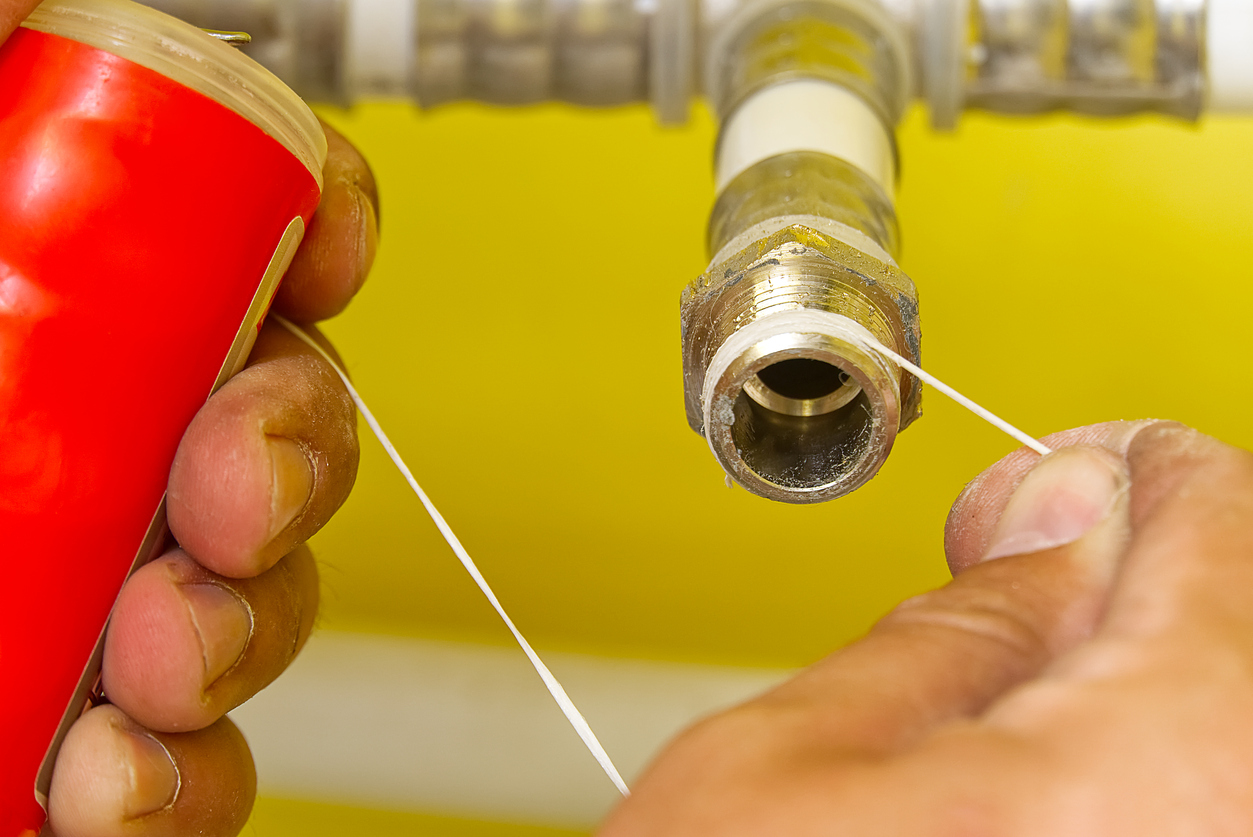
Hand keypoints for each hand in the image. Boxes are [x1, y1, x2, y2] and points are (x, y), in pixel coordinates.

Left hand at [0, 4, 381, 831]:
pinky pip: (183, 756)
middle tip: (225, 501)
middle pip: (275, 403)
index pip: (227, 214)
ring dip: (243, 630)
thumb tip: (21, 8)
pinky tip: (118, 786)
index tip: (319, 258)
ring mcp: (65, 573)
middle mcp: (63, 414)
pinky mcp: (45, 722)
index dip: (314, 219)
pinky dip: (182, 784)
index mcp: (23, 274)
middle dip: (293, 454)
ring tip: (155, 670)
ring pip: (256, 585)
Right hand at [600, 420, 1252, 835]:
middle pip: (1240, 615)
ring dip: (1133, 651)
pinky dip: (1146, 742)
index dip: (1128, 469)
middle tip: (1019, 552)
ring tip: (1020, 652)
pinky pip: (1209, 788)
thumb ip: (949, 624)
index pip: (1216, 531)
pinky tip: (1056, 746)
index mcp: (1158, 782)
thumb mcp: (786, 763)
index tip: (1074, 467)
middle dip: (1122, 562)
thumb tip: (1059, 509)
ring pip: (1228, 707)